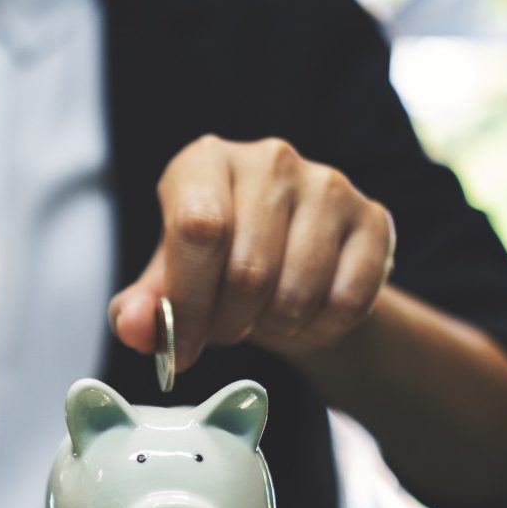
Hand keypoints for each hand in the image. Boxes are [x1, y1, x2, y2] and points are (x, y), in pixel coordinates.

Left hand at [109, 135, 394, 368]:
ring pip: (297, 291)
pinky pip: (347, 300)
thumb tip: (133, 327)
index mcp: (203, 161)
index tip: (183, 347)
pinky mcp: (373, 218)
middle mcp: (268, 159)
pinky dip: (321, 329)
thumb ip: (139, 308)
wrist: (290, 266)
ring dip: (275, 328)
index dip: (188, 303)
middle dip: (229, 323)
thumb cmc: (216, 269)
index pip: (197, 230)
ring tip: (263, 318)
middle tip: (225, 331)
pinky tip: (306, 316)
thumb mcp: (167, 285)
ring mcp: (327, 184)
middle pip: (248, 270)